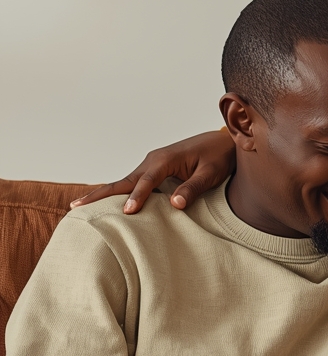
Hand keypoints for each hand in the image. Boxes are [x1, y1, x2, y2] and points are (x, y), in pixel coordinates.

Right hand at [70, 130, 235, 213]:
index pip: (146, 181)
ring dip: (105, 194)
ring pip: (125, 182)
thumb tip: (175, 204)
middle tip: (76, 207)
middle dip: (101, 194)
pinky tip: (108, 204)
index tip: (127, 212)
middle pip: (124, 180)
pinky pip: (134, 183)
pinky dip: (120, 192)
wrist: (223, 143)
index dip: (137, 197)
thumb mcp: (210, 173)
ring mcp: (153, 165)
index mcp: (165, 159)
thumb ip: (193, 187)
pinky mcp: (156, 170)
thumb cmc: (218, 157)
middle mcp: (154, 160)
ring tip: (82, 207)